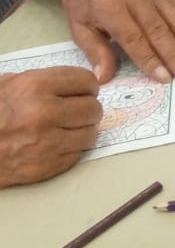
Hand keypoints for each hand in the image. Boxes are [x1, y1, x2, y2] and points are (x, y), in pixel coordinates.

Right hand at [0, 68, 102, 185]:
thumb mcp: (7, 84)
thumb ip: (40, 80)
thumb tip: (72, 84)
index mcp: (35, 87)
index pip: (85, 81)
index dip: (88, 86)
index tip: (87, 90)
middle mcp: (45, 113)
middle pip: (93, 108)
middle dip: (88, 109)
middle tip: (80, 111)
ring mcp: (48, 142)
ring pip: (90, 134)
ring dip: (84, 130)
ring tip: (70, 129)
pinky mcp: (47, 166)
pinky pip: (78, 154)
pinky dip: (73, 149)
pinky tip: (59, 144)